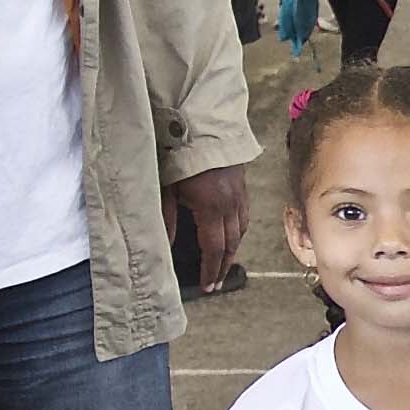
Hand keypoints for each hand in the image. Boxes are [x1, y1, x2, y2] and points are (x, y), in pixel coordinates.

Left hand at [161, 164, 249, 291]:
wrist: (199, 123)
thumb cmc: (177, 153)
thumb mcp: (165, 187)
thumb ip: (165, 218)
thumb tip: (165, 245)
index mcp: (211, 207)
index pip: (214, 248)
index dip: (212, 269)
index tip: (209, 286)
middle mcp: (230, 204)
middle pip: (231, 243)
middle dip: (224, 265)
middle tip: (217, 282)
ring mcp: (239, 195)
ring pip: (240, 230)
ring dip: (232, 248)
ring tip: (223, 261)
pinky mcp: (242, 185)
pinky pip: (244, 214)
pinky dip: (238, 229)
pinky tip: (231, 232)